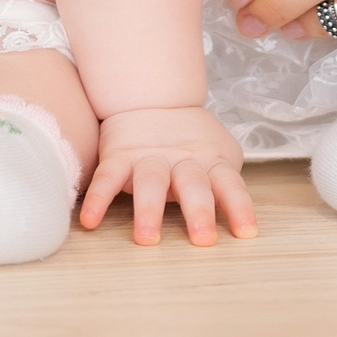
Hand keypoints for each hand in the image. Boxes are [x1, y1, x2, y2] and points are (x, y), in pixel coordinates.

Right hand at [82, 106, 256, 246]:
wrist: (152, 96)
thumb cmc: (190, 141)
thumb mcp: (216, 154)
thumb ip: (226, 181)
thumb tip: (241, 223)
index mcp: (210, 161)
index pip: (229, 184)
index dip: (239, 206)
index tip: (246, 233)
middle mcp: (182, 160)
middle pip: (194, 184)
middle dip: (199, 211)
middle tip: (203, 239)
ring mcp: (149, 158)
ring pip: (151, 181)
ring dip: (149, 209)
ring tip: (146, 239)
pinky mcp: (119, 156)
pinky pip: (108, 177)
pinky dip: (98, 198)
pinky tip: (90, 221)